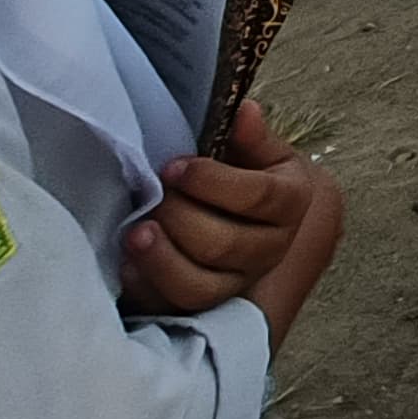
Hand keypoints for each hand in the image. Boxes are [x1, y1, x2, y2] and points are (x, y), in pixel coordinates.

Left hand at [121, 101, 343, 348]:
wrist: (259, 220)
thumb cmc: (251, 175)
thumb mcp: (261, 153)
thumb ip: (252, 136)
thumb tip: (245, 111)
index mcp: (290, 203)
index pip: (258, 197)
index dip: (212, 181)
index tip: (174, 166)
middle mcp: (269, 249)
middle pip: (223, 244)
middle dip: (181, 217)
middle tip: (154, 195)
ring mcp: (235, 282)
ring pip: (199, 285)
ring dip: (162, 259)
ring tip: (136, 231)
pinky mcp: (202, 306)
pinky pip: (172, 307)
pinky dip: (147, 285)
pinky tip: (127, 265)